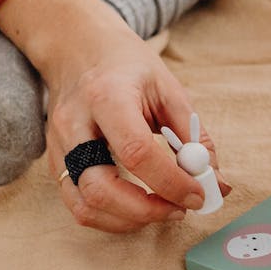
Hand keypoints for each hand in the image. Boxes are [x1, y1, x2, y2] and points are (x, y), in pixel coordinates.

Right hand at [0, 0, 225, 231]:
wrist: (77, 49)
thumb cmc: (126, 66)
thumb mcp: (167, 87)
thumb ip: (193, 135)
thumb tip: (216, 181)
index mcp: (106, 96)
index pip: (135, 151)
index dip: (170, 181)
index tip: (198, 195)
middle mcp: (74, 124)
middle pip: (100, 188)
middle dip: (145, 210)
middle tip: (179, 209)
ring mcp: (58, 146)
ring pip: (84, 205)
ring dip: (129, 220)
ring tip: (163, 209)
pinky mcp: (54, 162)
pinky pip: (78, 205)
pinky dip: (111, 217)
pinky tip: (138, 208)